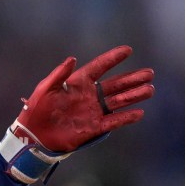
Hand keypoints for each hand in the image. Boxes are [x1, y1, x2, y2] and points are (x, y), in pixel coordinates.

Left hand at [18, 45, 153, 151]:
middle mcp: (88, 96)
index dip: (112, 59)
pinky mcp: (93, 127)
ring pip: (118, 101)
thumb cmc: (36, 110)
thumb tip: (73, 58)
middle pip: (114, 85)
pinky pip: (113, 121)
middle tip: (150, 73)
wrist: (34, 135)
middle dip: (132, 79)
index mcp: (77, 83)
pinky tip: (139, 112)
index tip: (128, 50)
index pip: (99, 68)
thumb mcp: (45, 89)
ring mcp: (92, 111)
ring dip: (134, 95)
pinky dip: (126, 117)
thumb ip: (59, 74)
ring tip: (150, 89)